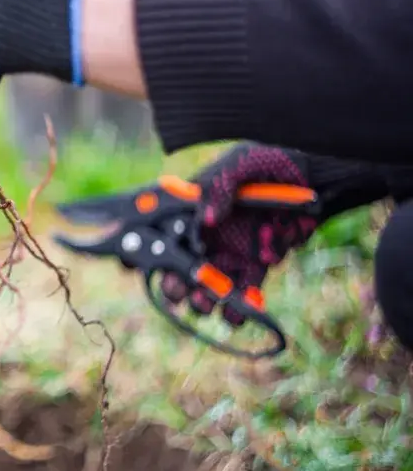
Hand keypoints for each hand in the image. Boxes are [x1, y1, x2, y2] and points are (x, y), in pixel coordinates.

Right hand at [161, 144, 321, 324]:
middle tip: (182, 291)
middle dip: (175, 284)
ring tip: (208, 303)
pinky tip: (240, 310)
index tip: (151, 263)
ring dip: (203, 300)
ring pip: (207, 285)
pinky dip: (239, 307)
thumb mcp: (242, 163)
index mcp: (193, 208)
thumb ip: (219, 186)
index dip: (152, 250)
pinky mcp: (256, 265)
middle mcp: (207, 234)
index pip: (163, 233)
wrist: (318, 174)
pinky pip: (243, 293)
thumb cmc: (273, 160)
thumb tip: (205, 219)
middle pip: (179, 267)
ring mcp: (230, 251)